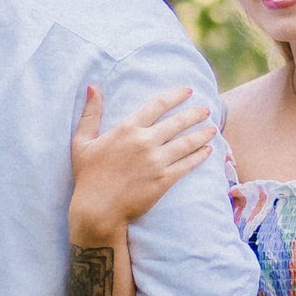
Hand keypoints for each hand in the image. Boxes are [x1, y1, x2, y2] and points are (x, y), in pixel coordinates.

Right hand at [70, 82, 214, 246]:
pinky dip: (199, 156)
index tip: (188, 91)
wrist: (98, 209)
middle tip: (207, 109)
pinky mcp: (164, 180)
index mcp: (127, 129)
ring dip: (202, 134)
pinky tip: (208, 151)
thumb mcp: (82, 141)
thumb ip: (90, 113)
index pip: (157, 105)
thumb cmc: (88, 176)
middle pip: (177, 122)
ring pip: (186, 143)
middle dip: (195, 114)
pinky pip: (187, 165)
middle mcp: (145, 142)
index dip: (175, 96)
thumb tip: (93, 86)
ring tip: (213, 128)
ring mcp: (156, 162)